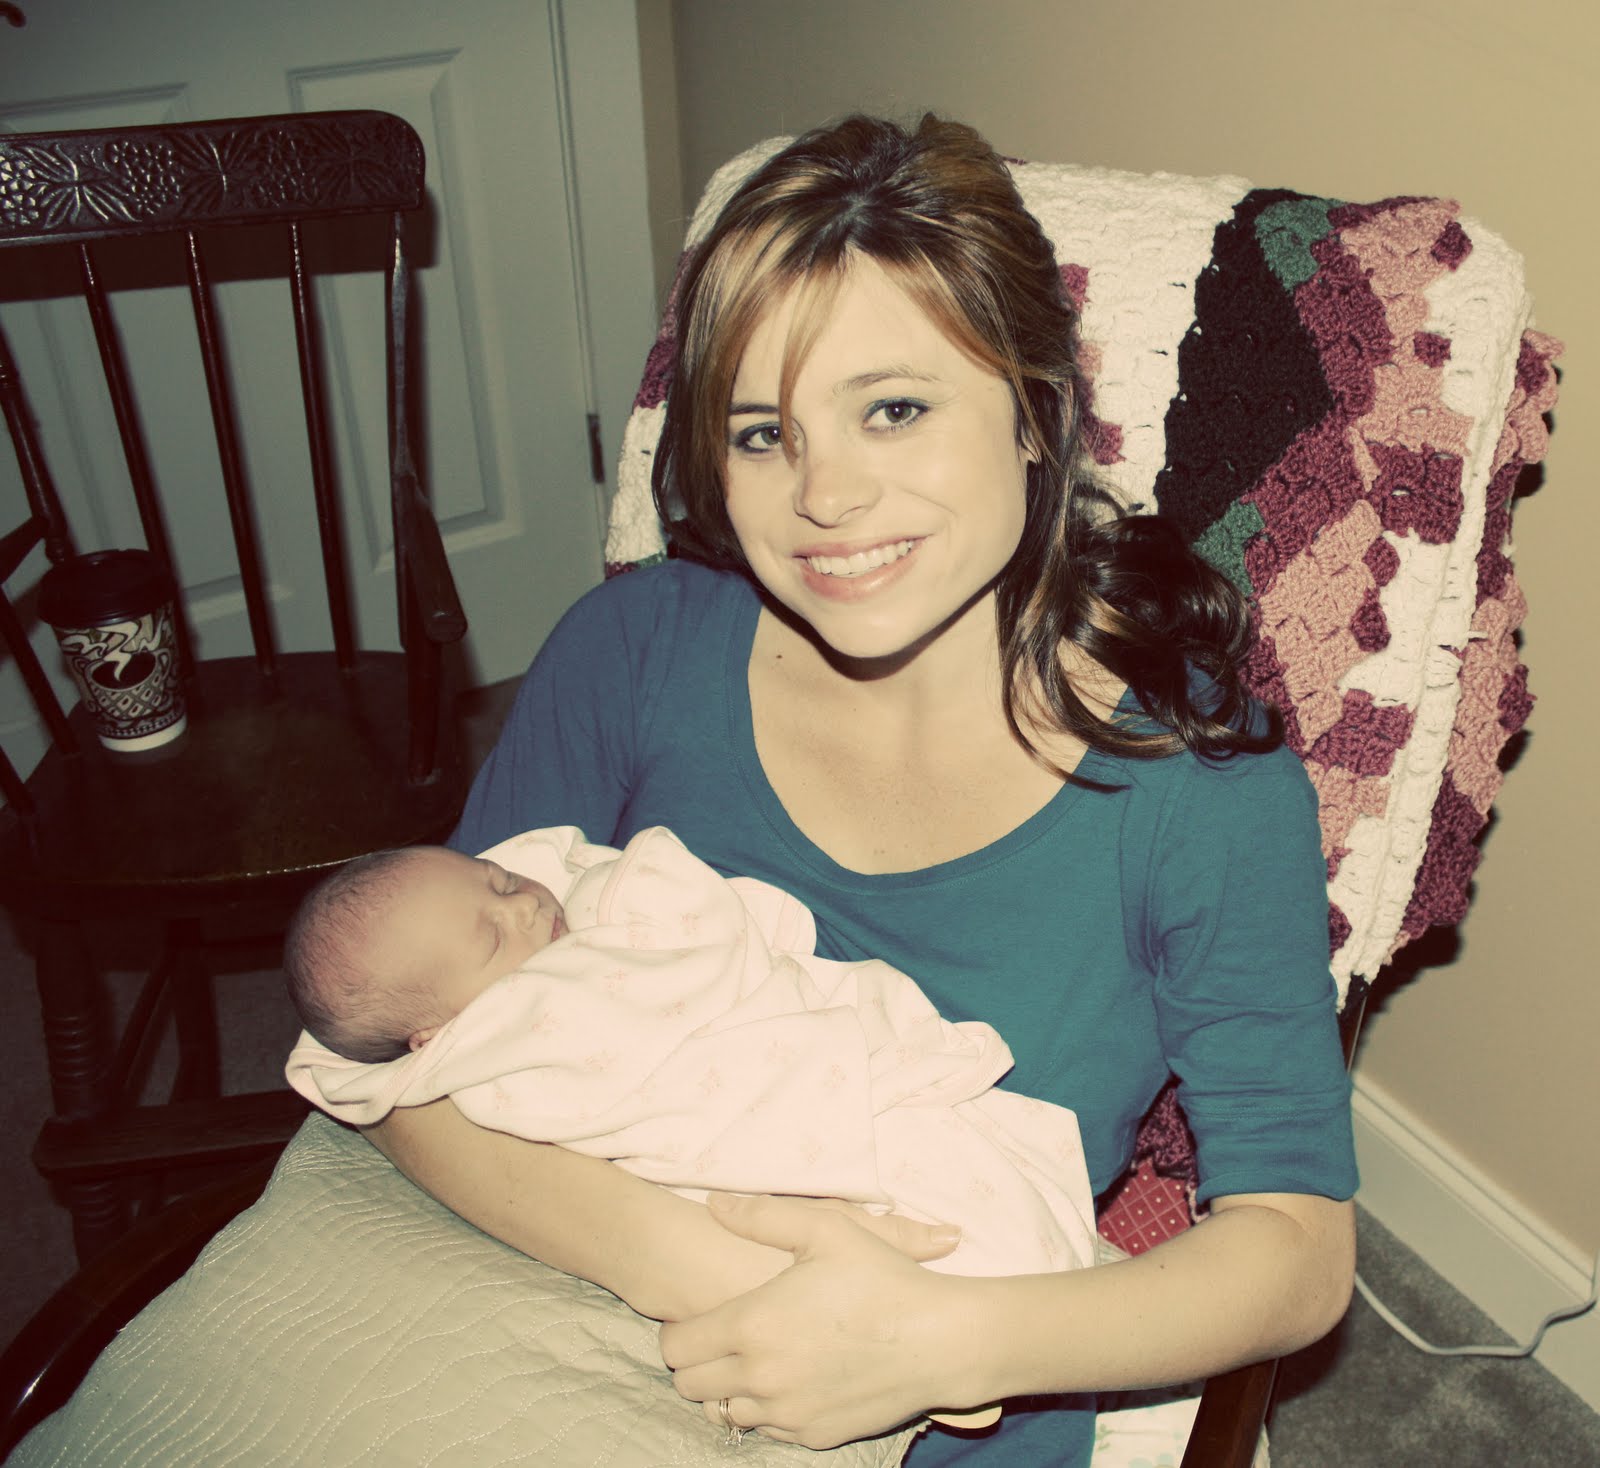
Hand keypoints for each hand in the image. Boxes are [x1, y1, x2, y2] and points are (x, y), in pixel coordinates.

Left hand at [659, 1193, 978, 1448]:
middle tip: (727, 1336)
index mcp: (753, 1327)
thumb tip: (714, 1205)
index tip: (701, 1315)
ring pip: (725, 1413)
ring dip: (731, 1389)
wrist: (941, 1341)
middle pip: (690, 1387)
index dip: (680, 1330)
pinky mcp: (814, 1436)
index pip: (676, 1348)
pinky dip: (769, 1409)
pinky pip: (767, 1430)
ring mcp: (788, 1414)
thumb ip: (761, 1216)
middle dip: (699, 1362)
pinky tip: (794, 1377)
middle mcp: (761, 1378)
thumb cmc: (881, 1279)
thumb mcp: (825, 1229)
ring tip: (761, 1357)